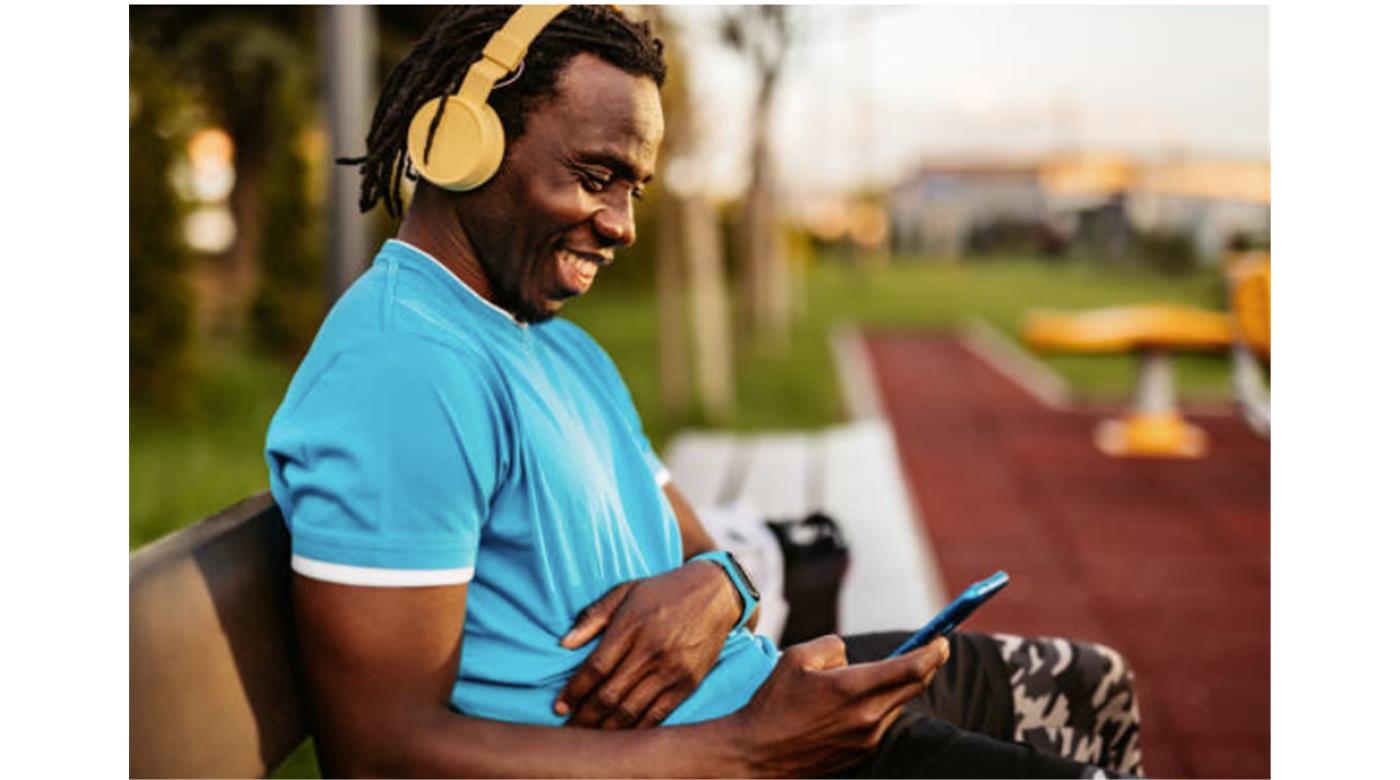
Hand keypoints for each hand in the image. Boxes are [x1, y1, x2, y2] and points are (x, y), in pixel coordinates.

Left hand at [555, 561, 741, 728]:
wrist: (715, 594)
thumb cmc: (664, 591)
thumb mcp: (626, 591)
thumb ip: (594, 616)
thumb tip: (565, 644)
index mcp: (632, 625)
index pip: (595, 667)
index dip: (574, 691)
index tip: (559, 706)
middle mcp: (652, 650)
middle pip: (610, 694)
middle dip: (585, 716)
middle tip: (570, 729)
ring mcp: (672, 669)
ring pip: (632, 710)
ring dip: (607, 728)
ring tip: (591, 737)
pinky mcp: (689, 683)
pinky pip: (658, 714)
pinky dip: (637, 728)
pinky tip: (623, 734)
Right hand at [728, 634, 949, 777]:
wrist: (757, 755)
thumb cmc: (773, 702)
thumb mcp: (796, 657)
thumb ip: (832, 646)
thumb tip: (851, 656)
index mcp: (852, 688)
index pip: (911, 668)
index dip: (933, 652)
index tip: (944, 640)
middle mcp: (867, 716)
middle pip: (914, 687)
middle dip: (927, 665)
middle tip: (935, 648)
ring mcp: (866, 739)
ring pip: (896, 705)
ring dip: (895, 688)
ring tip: (868, 678)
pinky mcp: (861, 754)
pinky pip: (881, 723)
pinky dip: (878, 707)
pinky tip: (852, 704)